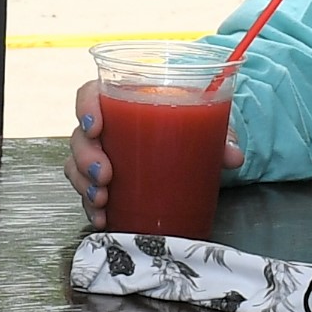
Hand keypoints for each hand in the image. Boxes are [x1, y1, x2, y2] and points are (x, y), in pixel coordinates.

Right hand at [68, 80, 243, 227]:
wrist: (189, 148)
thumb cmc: (186, 126)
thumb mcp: (202, 124)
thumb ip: (217, 135)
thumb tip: (233, 156)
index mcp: (123, 101)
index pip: (90, 94)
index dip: (85, 107)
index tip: (95, 126)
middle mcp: (108, 128)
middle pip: (80, 136)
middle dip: (86, 157)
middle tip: (104, 175)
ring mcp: (103, 155)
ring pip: (77, 166)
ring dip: (84, 184)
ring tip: (102, 199)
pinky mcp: (105, 182)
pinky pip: (87, 191)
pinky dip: (92, 206)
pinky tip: (102, 216)